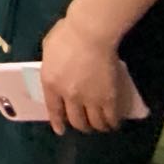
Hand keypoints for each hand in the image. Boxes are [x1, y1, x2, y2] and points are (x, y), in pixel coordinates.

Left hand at [40, 16, 126, 135]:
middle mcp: (68, 95)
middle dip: (81, 125)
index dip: (58, 122)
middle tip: (86, 124)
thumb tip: (56, 67)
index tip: (61, 130)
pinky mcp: (108, 98)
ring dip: (98, 126)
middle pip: (76, 120)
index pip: (53, 109)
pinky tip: (114, 122)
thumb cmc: (67, 34)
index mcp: (50, 82)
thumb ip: (51, 63)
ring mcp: (89, 98)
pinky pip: (111, 118)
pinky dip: (113, 122)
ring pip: (94, 123)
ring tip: (102, 125)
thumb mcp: (48, 48)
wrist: (90, 33)